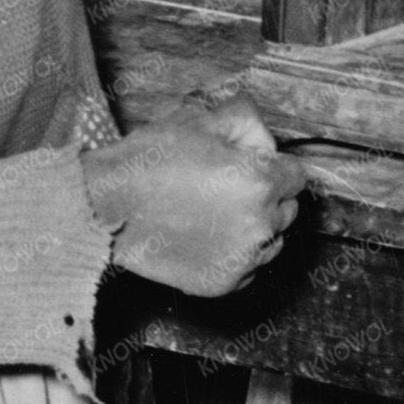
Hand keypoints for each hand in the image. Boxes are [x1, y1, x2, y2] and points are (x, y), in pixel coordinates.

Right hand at [82, 97, 308, 297]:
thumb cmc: (150, 160)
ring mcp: (243, 259)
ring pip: (271, 242)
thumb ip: (246, 121)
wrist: (107, 207)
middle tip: (226, 188)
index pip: (296, 176)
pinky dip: (234, 254)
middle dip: (266, 196)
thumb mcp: (200, 120)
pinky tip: (206, 237)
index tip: (250, 166)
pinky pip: (248, 267)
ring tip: (214, 214)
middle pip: (286, 210)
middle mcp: (260, 225)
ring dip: (254, 227)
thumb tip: (266, 140)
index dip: (273, 166)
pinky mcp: (223, 283)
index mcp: (261, 182)